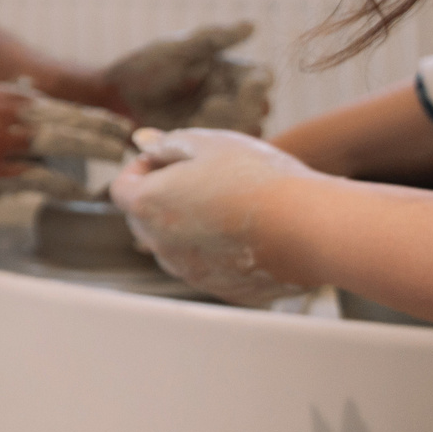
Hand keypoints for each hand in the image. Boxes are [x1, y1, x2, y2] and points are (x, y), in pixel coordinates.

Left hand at [107, 22, 272, 133]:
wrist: (115, 97)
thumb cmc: (145, 66)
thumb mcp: (179, 48)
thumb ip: (214, 38)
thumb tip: (252, 24)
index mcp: (229, 72)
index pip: (261, 77)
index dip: (260, 81)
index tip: (253, 82)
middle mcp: (229, 97)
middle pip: (261, 107)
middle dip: (249, 105)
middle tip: (219, 101)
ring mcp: (217, 123)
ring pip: (247, 130)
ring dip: (234, 123)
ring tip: (206, 110)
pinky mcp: (203, 144)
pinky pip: (223, 147)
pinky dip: (214, 139)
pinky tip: (192, 128)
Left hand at [109, 127, 314, 304]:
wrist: (310, 226)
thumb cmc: (258, 178)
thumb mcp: (209, 142)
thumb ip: (170, 144)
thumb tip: (150, 148)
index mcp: (149, 206)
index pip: (122, 188)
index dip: (140, 168)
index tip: (166, 158)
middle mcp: (161, 247)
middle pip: (145, 219)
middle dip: (162, 196)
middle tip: (201, 176)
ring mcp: (192, 273)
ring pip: (177, 245)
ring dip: (190, 224)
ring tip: (231, 202)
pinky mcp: (224, 289)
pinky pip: (210, 265)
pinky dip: (220, 249)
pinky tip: (251, 229)